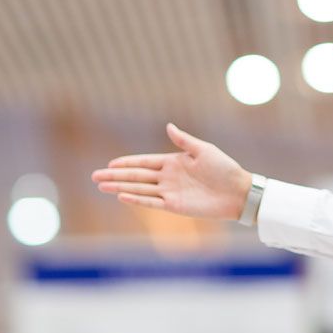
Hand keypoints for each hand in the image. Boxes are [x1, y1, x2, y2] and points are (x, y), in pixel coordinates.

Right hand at [91, 122, 251, 220]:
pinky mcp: (175, 206)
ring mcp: (170, 192)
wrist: (237, 191)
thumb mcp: (204, 150)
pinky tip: (122, 196)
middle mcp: (168, 177)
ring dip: (120, 187)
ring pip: (140, 189)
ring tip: (101, 186)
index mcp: (173, 162)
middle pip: (136, 176)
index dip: (127, 163)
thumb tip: (168, 126)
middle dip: (116, 176)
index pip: (144, 162)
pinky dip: (137, 199)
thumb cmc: (224, 168)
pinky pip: (152, 202)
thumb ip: (184, 140)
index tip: (110, 163)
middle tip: (95, 176)